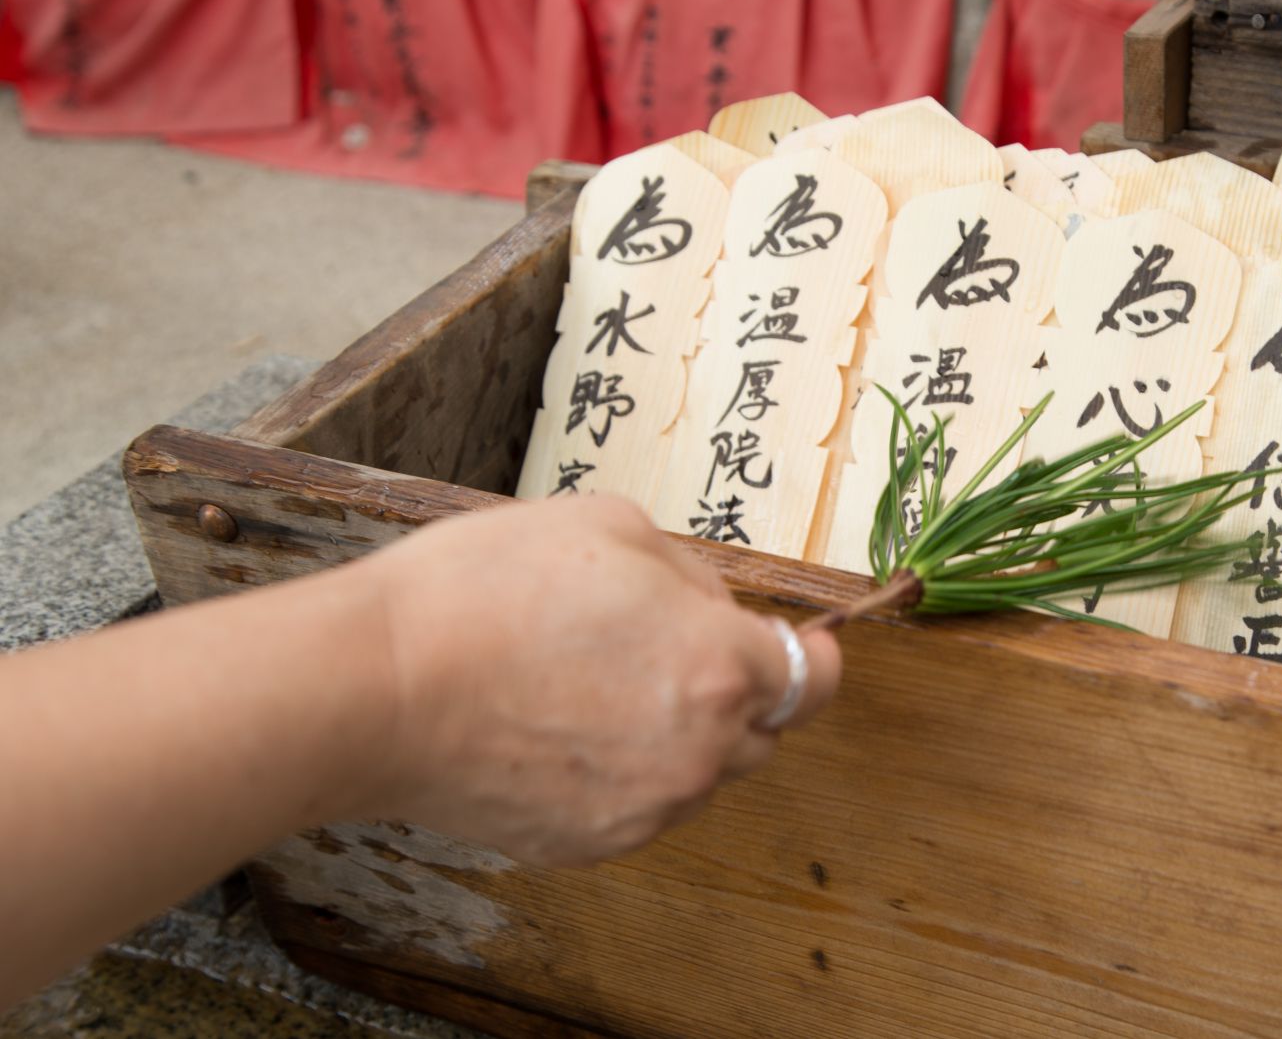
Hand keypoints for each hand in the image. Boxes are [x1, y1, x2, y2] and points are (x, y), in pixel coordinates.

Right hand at [358, 496, 840, 866]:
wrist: (377, 687)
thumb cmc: (485, 591)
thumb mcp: (610, 525)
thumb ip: (690, 571)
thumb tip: (711, 606)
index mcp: (718, 667)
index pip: (816, 680)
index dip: (810, 659)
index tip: (798, 647)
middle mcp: (698, 755)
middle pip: (760, 732)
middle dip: (732, 692)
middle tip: (660, 649)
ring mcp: (644, 811)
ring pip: (697, 775)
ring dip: (675, 736)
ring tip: (589, 686)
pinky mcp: (588, 846)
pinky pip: (637, 807)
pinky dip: (619, 774)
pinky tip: (556, 730)